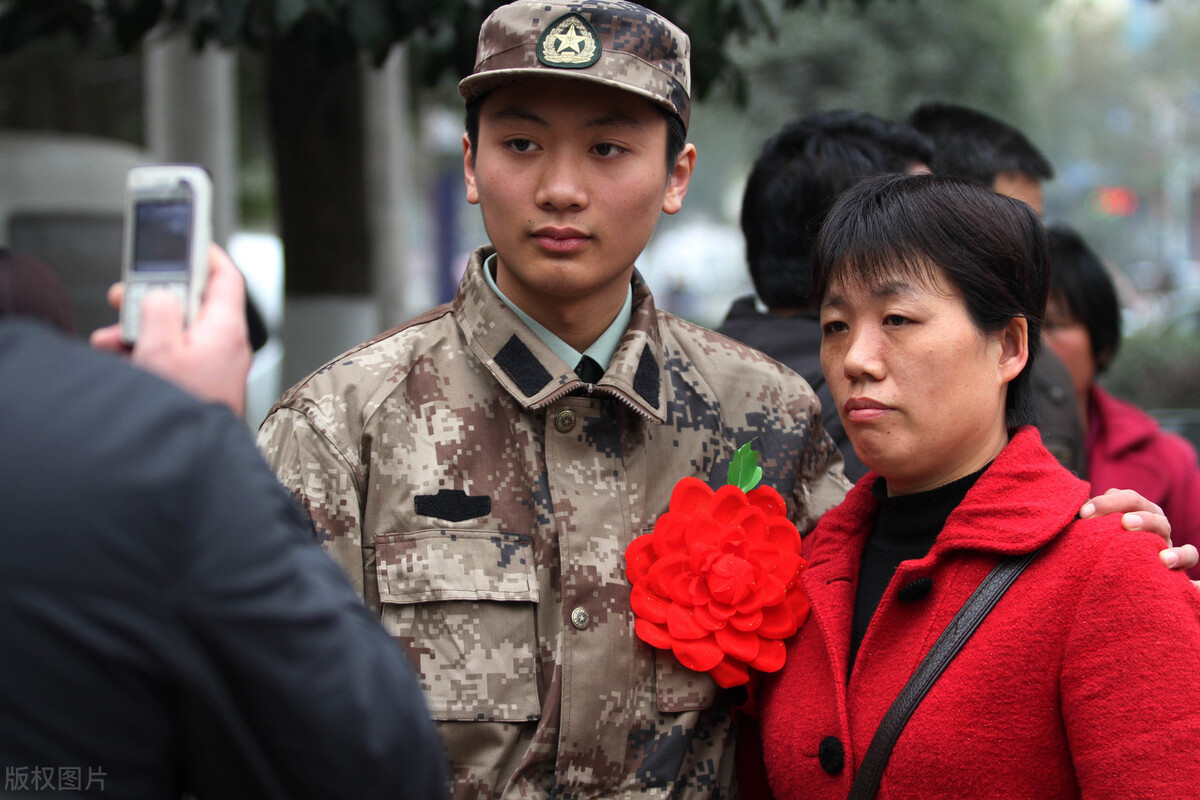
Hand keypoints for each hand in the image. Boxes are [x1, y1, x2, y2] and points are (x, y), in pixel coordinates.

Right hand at [91, 245, 251, 416]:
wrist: (189, 457)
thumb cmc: (184, 407)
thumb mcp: (160, 349)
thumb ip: (158, 309)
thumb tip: (161, 294)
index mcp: (224, 330)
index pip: (225, 278)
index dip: (206, 255)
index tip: (188, 240)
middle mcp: (225, 345)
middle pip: (191, 304)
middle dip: (154, 298)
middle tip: (126, 296)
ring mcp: (215, 365)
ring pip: (176, 331)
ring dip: (142, 330)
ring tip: (112, 339)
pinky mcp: (202, 382)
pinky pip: (175, 356)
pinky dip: (148, 353)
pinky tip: (123, 359)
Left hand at [1079, 487, 1197, 577]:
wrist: (1127, 580)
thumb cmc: (1106, 551)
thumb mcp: (1096, 535)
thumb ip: (1087, 524)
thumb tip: (1068, 518)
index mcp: (1130, 508)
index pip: (1120, 495)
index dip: (1103, 501)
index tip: (1083, 513)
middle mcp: (1149, 518)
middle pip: (1137, 502)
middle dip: (1117, 505)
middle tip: (1095, 511)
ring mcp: (1164, 537)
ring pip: (1161, 523)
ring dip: (1145, 521)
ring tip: (1127, 525)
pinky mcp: (1177, 560)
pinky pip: (1190, 555)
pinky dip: (1182, 555)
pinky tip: (1165, 561)